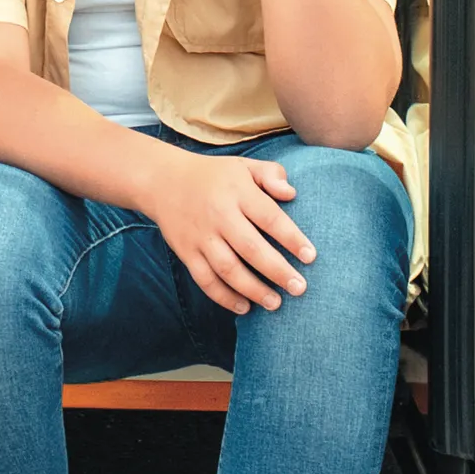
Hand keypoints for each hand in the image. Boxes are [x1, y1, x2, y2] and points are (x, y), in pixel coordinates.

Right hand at [146, 139, 315, 315]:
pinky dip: (224, 297)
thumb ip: (271, 175)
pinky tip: (244, 307)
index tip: (311, 256)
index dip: (291, 238)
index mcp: (237, 191)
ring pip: (227, 268)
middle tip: (300, 288)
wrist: (163, 181)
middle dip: (277, 271)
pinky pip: (205, 279)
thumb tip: (292, 194)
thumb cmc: (215, 176)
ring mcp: (200, 235)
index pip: (269, 216)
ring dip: (253, 289)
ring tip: (276, 303)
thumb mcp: (244, 166)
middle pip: (250, 247)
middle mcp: (218, 214)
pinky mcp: (186, 252)